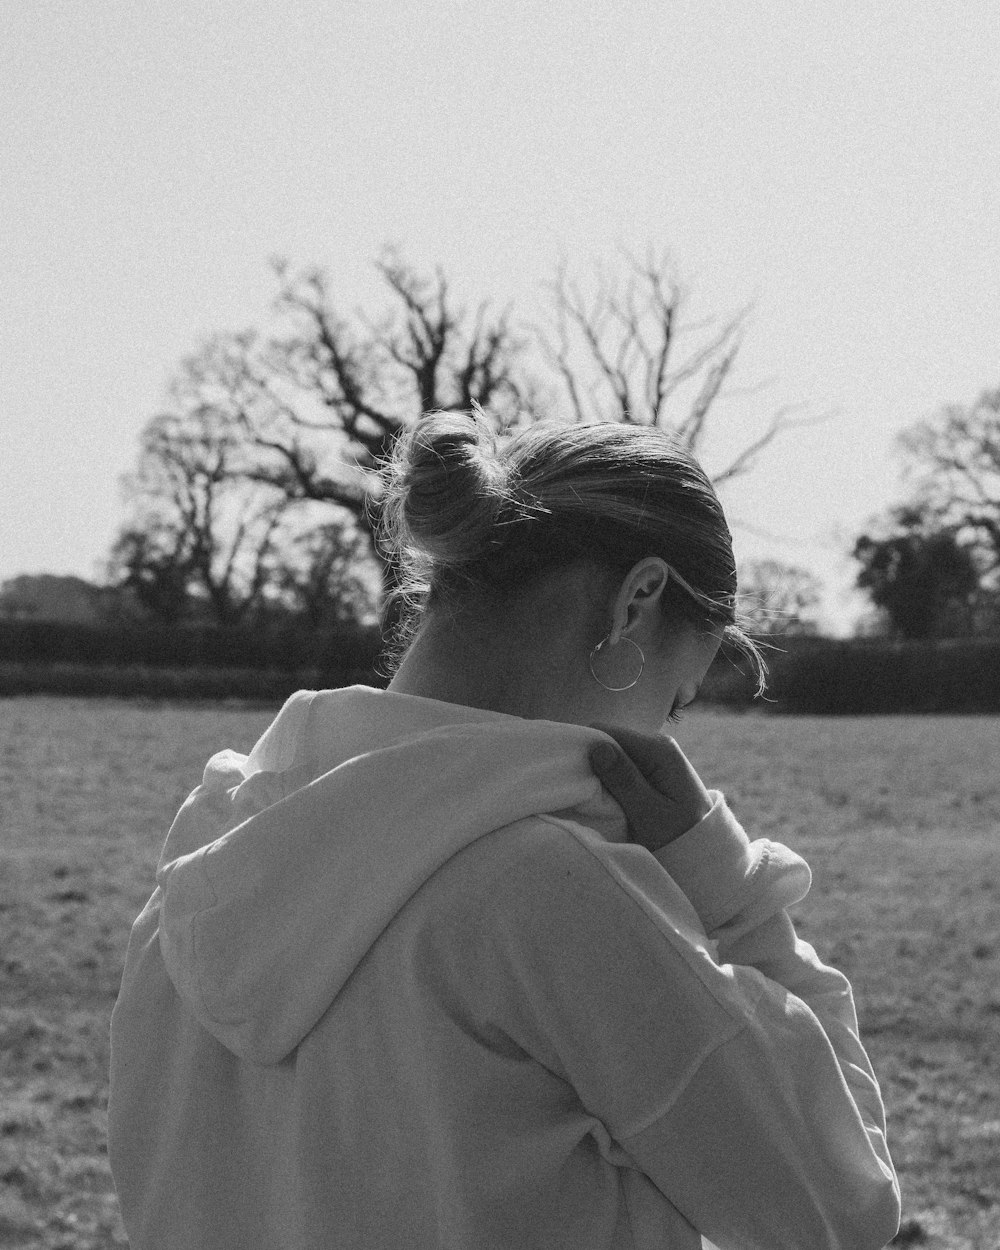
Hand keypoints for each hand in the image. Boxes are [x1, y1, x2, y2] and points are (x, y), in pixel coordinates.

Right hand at [588, 723, 713, 852]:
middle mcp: (657, 744)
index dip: (584, 749)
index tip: (570, 775)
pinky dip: (612, 780)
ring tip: (596, 798)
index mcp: (657, 749)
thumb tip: (596, 747)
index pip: (605, 732)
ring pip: (614, 755)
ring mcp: (656, 756)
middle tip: (582, 792)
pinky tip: (609, 799)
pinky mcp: (654, 770)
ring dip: (602, 774)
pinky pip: (624, 766)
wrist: (708, 854)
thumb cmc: (680, 837)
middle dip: (592, 763)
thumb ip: (623, 779)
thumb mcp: (649, 813)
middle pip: (609, 741)